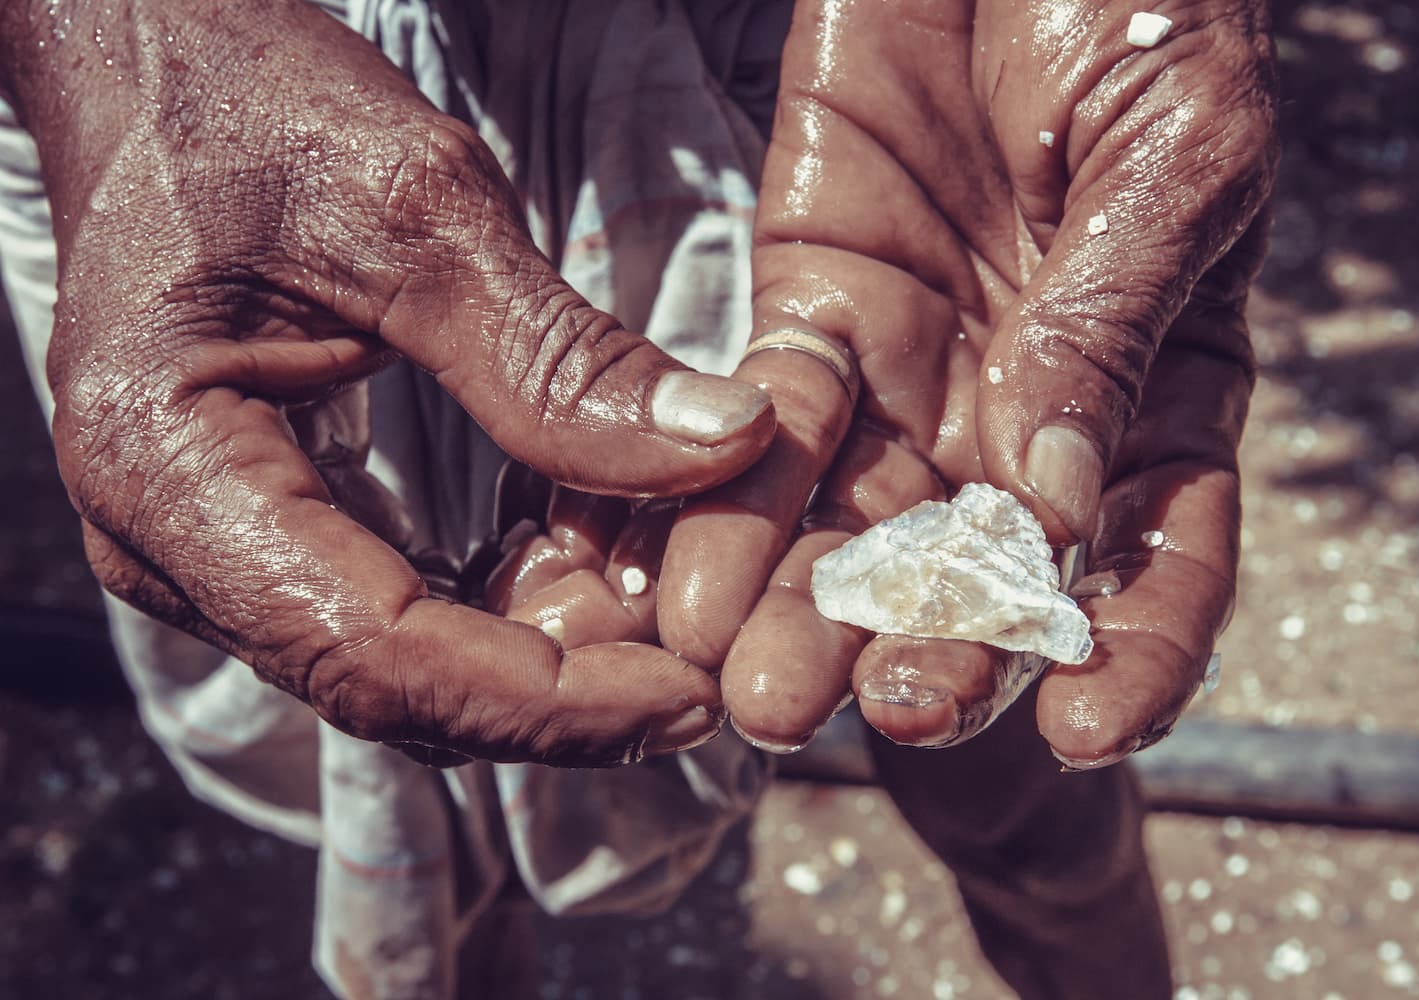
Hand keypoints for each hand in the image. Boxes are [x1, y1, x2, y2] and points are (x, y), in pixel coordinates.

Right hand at [0, 0, 774, 764]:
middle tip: (708, 654)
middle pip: (396, 684)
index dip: (548, 701)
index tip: (689, 695)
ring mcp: (214, 547)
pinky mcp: (268, 527)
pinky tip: (597, 553)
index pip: (379, 651)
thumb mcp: (421, 212)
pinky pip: (401, 607)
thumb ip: (561, 357)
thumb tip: (730, 442)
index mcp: (170, 469)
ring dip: (548, 652)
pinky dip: (510, 600)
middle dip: (563, 689)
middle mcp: (171, 543)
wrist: (159, 70)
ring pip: (407, 665)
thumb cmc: (256, 108)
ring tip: (669, 598)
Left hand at [657, 0, 1275, 760]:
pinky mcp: (815, 311)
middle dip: (937, 645)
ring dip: (813, 604)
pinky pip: (770, 421)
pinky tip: (696, 575)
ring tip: (764, 685)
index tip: (1092, 731)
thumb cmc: (1140, 10)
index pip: (1158, 551)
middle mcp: (1032, 408)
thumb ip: (1114, 330)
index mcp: (1163, 388)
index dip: (1136, 647)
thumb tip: (1058, 506)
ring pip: (862, 516)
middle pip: (986, 561)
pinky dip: (730, 497)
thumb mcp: (1171, 158)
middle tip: (885, 711)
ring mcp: (919, 368)